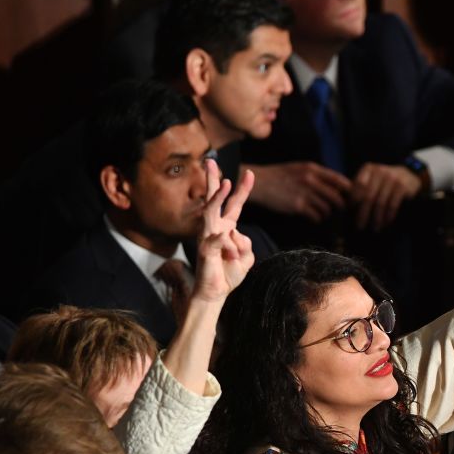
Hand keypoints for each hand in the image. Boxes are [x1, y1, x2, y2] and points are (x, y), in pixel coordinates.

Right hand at [191, 159, 254, 304]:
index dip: (243, 189)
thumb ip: (247, 245)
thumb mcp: (247, 258)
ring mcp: (207, 238)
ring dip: (217, 196)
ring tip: (226, 183)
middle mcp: (214, 229)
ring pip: (211, 212)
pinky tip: (227, 249)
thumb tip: (237, 237)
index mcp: (226, 228)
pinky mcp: (204, 250)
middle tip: (211, 160)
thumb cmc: (229, 273)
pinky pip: (215, 240)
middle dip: (213, 179)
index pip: (235, 204)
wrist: (215, 293)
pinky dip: (225, 243)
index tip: (250, 173)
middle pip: (214, 200)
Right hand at [244, 161, 348, 221]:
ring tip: (322, 213)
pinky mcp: (298, 206)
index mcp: (313, 169)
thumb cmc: (280, 176)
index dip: (348, 191)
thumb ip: (316, 175)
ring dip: (327, 214)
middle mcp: (311, 180)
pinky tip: (313, 218)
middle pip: (337, 197)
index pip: (340, 181)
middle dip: (340, 206)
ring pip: (327, 208)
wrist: (260, 182)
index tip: (348, 198)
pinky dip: (317, 219)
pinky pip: (316, 216)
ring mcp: (305, 193)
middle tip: (338, 210)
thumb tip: (336, 186)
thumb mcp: (299, 168)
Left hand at [350, 163, 421, 230]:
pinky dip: (388, 216)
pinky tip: (386, 223)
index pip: (358, 185)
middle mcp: (380, 171)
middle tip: (359, 227)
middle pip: (369, 196)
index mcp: (369, 169)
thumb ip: (358, 188)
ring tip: (374, 229)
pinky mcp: (402, 186)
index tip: (351, 213)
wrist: (409, 176)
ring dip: (377, 218)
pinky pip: (393, 204)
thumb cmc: (384, 182)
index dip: (354, 199)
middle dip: (363, 213)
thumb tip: (343, 205)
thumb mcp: (371, 179)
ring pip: (381, 202)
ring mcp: (393, 178)